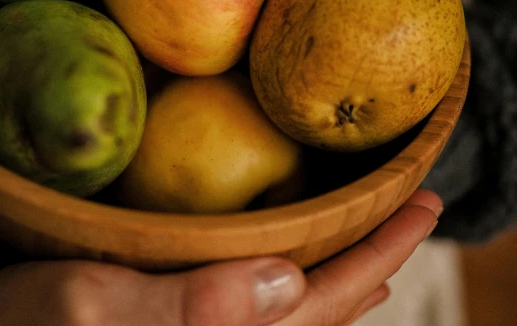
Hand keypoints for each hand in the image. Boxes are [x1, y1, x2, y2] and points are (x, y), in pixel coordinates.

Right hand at [0, 189, 441, 325]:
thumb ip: (188, 307)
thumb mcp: (91, 308)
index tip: (426, 202)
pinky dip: (288, 279)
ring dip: (338, 272)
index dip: (380, 252)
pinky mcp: (171, 321)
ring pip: (294, 312)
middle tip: (413, 209)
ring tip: (370, 238)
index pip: (324, 303)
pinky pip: (252, 304)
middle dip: (374, 259)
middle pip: (322, 311)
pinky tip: (291, 261)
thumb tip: (288, 287)